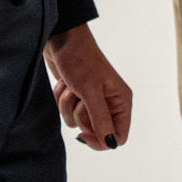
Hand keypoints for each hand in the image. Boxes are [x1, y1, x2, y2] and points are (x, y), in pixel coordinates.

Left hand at [43, 24, 133, 150]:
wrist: (60, 37)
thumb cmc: (80, 57)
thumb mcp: (91, 90)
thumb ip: (101, 119)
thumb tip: (111, 144)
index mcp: (121, 101)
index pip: (119, 137)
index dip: (101, 140)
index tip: (84, 134)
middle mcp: (109, 102)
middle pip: (95, 131)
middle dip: (80, 116)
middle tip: (79, 97)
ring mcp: (91, 100)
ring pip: (77, 122)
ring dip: (67, 105)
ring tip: (70, 85)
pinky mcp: (75, 96)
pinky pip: (66, 112)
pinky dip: (60, 99)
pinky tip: (63, 83)